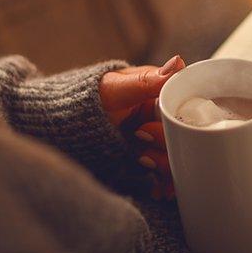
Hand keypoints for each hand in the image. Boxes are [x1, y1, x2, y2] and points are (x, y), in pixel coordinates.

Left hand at [99, 54, 184, 199]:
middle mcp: (162, 119)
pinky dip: (164, 184)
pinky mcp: (147, 160)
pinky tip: (157, 190)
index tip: (168, 130)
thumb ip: (149, 80)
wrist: (64, 123)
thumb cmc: (89, 97)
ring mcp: (155, 141)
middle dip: (169, 147)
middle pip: (183, 138)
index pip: (187, 111)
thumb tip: (179, 62)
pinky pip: (164, 174)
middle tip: (143, 145)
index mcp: (161, 95)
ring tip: (145, 165)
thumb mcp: (117, 87)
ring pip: (176, 158)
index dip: (183, 124)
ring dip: (167, 168)